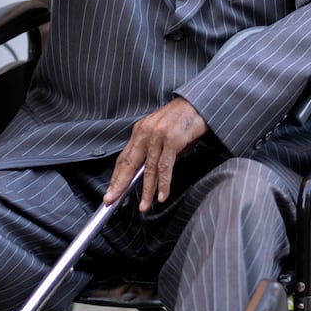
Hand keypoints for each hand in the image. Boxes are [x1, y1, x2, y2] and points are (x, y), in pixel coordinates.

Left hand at [103, 97, 208, 211]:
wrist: (199, 103)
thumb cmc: (183, 120)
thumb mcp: (163, 135)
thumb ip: (155, 153)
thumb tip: (150, 176)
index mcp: (140, 130)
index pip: (124, 157)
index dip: (116, 176)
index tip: (111, 190)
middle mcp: (145, 132)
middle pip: (129, 163)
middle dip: (119, 184)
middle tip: (110, 200)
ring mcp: (158, 136)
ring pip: (148, 169)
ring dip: (146, 191)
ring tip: (144, 206)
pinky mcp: (172, 140)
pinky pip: (165, 167)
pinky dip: (163, 184)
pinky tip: (161, 196)